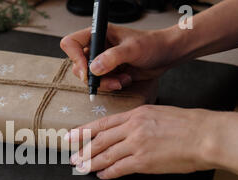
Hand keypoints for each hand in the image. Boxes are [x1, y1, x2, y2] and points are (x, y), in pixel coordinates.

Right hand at [60, 24, 177, 90]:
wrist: (165, 55)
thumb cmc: (152, 44)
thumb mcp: (133, 49)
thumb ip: (112, 58)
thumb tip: (94, 68)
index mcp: (99, 34)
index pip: (71, 43)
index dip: (75, 58)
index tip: (87, 70)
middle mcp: (97, 47)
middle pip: (78, 65)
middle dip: (93, 76)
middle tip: (107, 79)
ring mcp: (102, 61)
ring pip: (89, 78)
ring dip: (104, 83)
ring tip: (121, 80)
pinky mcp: (109, 72)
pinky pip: (101, 84)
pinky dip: (111, 86)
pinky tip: (124, 80)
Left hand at [67, 105, 215, 179]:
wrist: (205, 135)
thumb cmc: (187, 124)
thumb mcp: (158, 113)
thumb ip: (139, 121)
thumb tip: (126, 131)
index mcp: (135, 114)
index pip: (102, 124)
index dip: (83, 131)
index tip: (71, 136)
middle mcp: (132, 128)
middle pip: (99, 140)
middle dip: (83, 150)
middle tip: (72, 158)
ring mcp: (136, 144)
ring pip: (105, 155)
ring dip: (91, 163)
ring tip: (81, 169)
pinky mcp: (143, 161)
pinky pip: (119, 168)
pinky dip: (108, 173)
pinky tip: (102, 175)